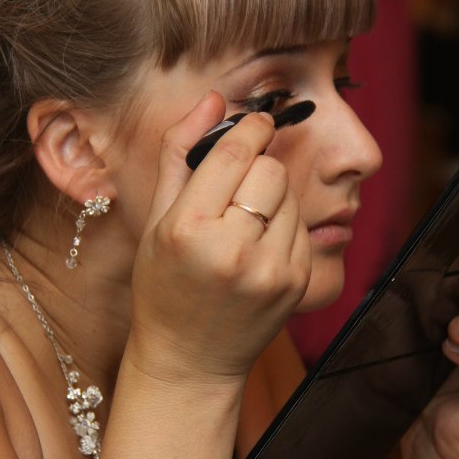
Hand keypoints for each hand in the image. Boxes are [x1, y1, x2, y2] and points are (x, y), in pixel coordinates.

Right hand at [128, 92, 311, 386]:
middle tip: (238, 184)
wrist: (190, 360)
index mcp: (188, 230)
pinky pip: (303, 226)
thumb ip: (180, 152)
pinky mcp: (296, 284)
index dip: (249, 128)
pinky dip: (285, 225)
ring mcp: (270, 271)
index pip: (234, 153)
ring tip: (244, 223)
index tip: (255, 121)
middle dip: (258, 166)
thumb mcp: (155, 218)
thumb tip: (214, 98)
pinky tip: (259, 246)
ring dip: (273, 196)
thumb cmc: (164, 285)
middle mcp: (232, 251)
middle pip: (270, 170)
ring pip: (291, 196)